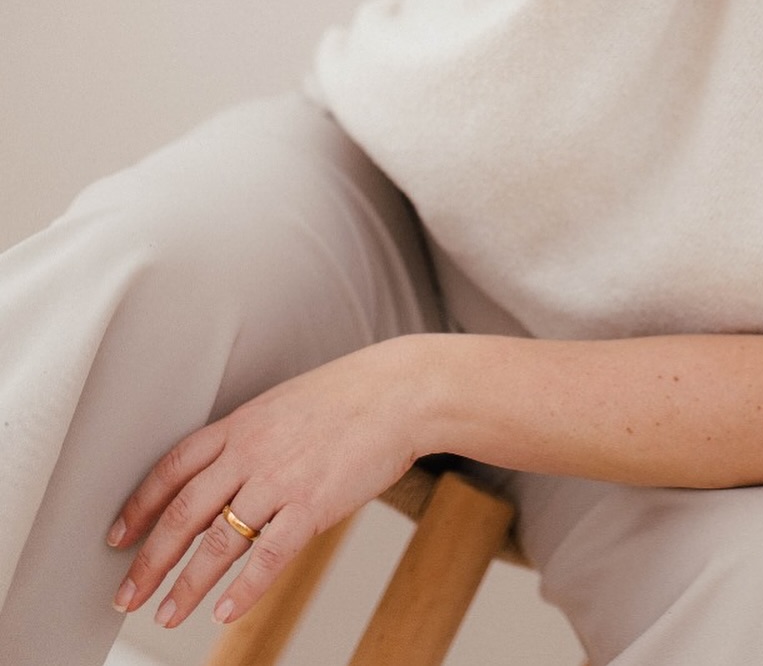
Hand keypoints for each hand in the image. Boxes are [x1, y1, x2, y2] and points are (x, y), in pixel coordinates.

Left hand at [106, 339, 421, 629]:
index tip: (118, 536)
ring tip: (168, 615)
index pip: (172, 468)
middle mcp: (251, 451)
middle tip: (127, 594)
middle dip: (149, 560)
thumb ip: (252, 442)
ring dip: (187, 585)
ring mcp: (280, 478)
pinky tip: (225, 611)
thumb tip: (226, 482)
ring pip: (217, 542)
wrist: (401, 391)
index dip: (139, 505)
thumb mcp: (285, 407)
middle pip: (182, 513)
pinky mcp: (312, 504)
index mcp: (241, 424)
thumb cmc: (351, 396)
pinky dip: (243, 588)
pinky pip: (268, 555)